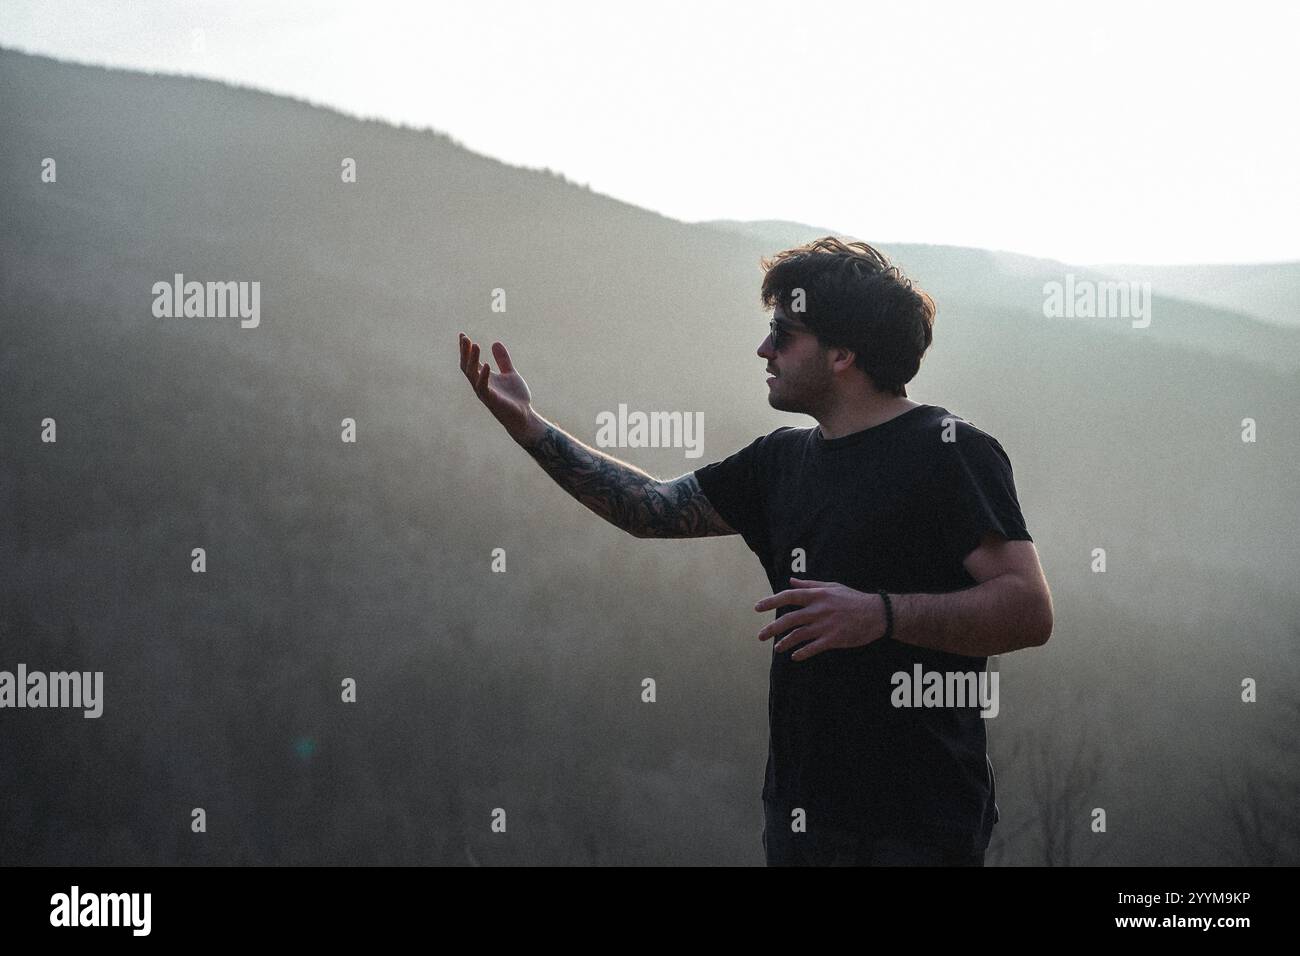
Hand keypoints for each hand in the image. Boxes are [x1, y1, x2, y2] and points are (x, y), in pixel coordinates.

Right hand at [459, 332, 536, 442]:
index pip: (470, 361)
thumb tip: (495, 342)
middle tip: (464, 338)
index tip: (463, 335)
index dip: (466, 349)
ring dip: (472, 360)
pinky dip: (483, 376)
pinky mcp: (491, 400)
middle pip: (467, 366)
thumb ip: (503, 360)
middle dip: (465, 352)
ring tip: (475, 345)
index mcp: (484, 378)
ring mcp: (484, 392)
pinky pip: (483, 387)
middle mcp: (480, 384)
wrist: (524, 416)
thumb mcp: (510, 373)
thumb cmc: (515, 397)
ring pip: (472, 375)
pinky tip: (486, 364)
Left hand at [754, 577, 886, 660]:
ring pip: (798, 635)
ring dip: (784, 643)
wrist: (876, 613)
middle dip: (772, 628)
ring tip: (777, 648)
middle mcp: (818, 610)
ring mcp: (825, 625)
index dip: (771, 602)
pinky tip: (794, 657)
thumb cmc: (853, 599)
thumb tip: (791, 580)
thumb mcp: (832, 586)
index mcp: (817, 595)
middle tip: (760, 636)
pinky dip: (801, 653)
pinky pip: (812, 648)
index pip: (789, 596)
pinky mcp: (833, 639)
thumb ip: (810, 584)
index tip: (758, 607)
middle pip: (789, 619)